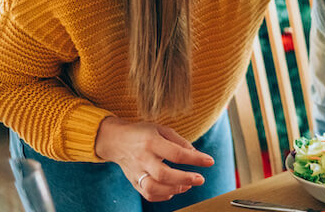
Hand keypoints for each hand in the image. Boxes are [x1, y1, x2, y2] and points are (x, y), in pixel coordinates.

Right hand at [95, 117, 214, 201]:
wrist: (115, 140)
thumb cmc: (142, 134)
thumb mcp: (161, 129)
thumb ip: (179, 142)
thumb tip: (196, 154)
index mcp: (151, 142)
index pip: (176, 153)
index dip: (195, 159)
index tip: (210, 161)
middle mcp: (142, 158)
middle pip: (163, 174)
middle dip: (185, 178)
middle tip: (200, 179)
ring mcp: (136, 172)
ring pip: (153, 188)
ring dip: (174, 189)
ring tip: (188, 185)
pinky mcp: (133, 181)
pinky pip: (147, 194)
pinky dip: (163, 195)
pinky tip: (173, 189)